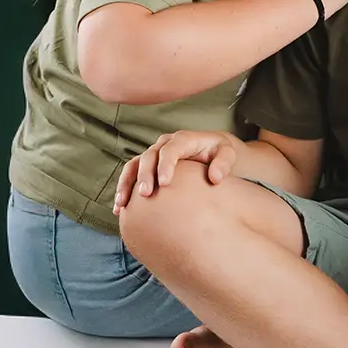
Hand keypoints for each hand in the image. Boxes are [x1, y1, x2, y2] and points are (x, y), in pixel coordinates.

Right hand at [112, 130, 240, 213]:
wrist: (211, 153)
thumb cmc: (219, 153)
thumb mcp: (228, 154)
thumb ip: (224, 162)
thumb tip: (215, 177)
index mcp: (183, 139)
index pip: (171, 149)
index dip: (166, 164)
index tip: (164, 183)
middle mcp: (165, 144)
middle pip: (149, 156)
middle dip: (145, 175)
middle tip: (145, 195)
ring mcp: (154, 154)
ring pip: (134, 165)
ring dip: (126, 183)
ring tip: (123, 204)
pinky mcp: (147, 166)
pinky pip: (130, 175)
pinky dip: (124, 189)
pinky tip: (120, 208)